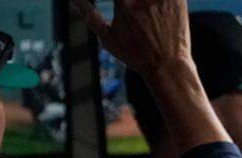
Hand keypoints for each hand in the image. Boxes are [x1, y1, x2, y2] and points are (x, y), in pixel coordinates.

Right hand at [72, 0, 189, 76]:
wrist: (168, 67)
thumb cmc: (136, 56)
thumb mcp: (108, 38)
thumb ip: (89, 16)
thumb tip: (73, 1)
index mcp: (124, 3)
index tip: (120, 3)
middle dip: (132, 1)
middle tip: (131, 7)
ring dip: (147, 2)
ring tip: (144, 10)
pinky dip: (164, 1)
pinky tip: (155, 8)